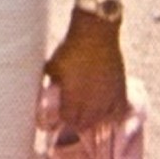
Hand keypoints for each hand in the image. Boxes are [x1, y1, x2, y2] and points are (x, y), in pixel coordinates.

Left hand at [45, 12, 127, 131]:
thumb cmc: (70, 48)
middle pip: (83, 124)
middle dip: (76, 122)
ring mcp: (107, 98)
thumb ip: (49, 81)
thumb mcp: (52, 65)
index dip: (63, 119)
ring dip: (92, 121)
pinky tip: (106, 113)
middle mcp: (90, 102)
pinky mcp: (120, 91)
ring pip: (100, 121)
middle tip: (72, 116)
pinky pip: (118, 113)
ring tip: (86, 115)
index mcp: (72, 97)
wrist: (95, 34)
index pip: (67, 120)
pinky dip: (112, 116)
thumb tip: (39, 89)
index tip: (60, 115)